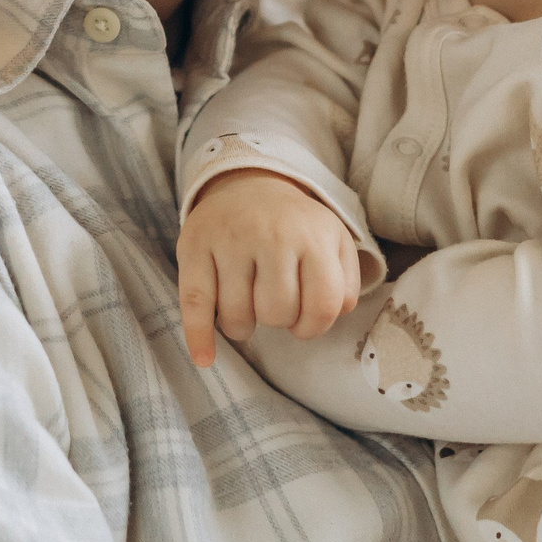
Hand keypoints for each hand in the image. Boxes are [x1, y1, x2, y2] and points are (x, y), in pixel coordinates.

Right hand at [176, 170, 360, 367]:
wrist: (249, 184)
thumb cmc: (295, 227)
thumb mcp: (334, 242)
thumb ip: (346, 283)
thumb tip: (334, 315)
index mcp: (314, 236)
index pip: (322, 306)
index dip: (314, 328)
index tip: (303, 323)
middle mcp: (272, 234)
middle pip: (277, 314)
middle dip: (278, 320)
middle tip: (273, 303)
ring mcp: (230, 239)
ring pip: (238, 315)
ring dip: (243, 326)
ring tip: (247, 307)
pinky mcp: (195, 245)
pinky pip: (195, 302)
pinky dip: (198, 336)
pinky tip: (205, 358)